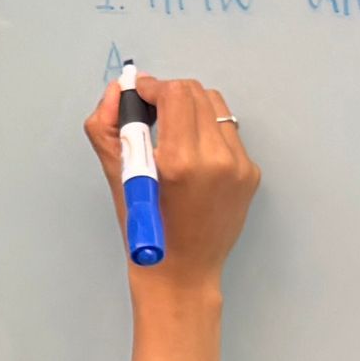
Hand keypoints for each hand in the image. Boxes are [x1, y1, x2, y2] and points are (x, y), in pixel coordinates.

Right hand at [80, 72, 258, 293]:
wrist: (183, 272)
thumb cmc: (146, 231)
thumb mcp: (117, 177)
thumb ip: (108, 126)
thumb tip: (119, 91)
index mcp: (181, 161)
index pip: (174, 94)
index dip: (152, 87)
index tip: (140, 96)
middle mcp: (217, 159)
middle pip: (196, 93)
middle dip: (170, 95)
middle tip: (152, 113)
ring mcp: (240, 166)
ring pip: (215, 107)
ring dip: (191, 110)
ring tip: (172, 133)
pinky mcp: (251, 173)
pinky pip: (228, 132)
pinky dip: (207, 132)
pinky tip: (192, 156)